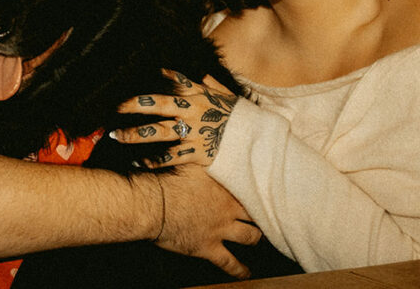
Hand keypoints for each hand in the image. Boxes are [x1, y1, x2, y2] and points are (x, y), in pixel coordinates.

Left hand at [111, 69, 236, 167]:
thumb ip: (215, 87)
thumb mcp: (232, 100)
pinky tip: (138, 163)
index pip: (178, 81)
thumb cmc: (245, 121)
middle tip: (114, 107)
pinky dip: (154, 161)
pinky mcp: (197, 153)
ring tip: (115, 136)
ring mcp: (193, 132)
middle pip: (159, 104)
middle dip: (134, 105)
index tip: (148, 74)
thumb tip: (204, 76)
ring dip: (135, 134)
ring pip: (159, 131)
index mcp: (201, 96)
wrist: (260, 145)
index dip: (163, 76)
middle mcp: (193, 111)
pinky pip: (170, 157)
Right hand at [150, 164, 260, 278]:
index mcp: (223, 186)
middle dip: (261, 215)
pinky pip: (229, 262)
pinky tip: (245, 272)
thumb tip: (208, 145)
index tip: (263, 190)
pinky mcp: (209, 248)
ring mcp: (220, 229)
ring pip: (249, 237)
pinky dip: (239, 269)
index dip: (257, 191)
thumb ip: (204, 157)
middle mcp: (227, 208)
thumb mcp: (189, 161)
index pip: (250, 188)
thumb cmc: (167, 179)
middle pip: (255, 213)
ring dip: (255, 238)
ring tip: (259, 239)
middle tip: (265, 215)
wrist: (154, 204)